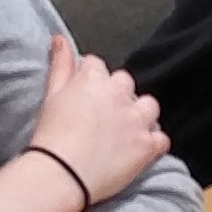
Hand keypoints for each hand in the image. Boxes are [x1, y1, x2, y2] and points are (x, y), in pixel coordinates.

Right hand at [25, 38, 167, 207]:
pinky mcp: (147, 146)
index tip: (85, 95)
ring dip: (141, 116)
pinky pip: (161, 139)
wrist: (61, 173)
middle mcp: (119, 94)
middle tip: (101, 117)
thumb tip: (60, 38)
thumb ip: (60, 65)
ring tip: (124, 132)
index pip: (97, 65)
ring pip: (149, 107)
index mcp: (94, 79)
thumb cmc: (50, 137)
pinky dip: (153, 144)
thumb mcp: (50, 95)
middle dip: (117, 96)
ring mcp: (136, 120)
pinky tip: (139, 152)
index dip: (90, 80)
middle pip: (125, 83)